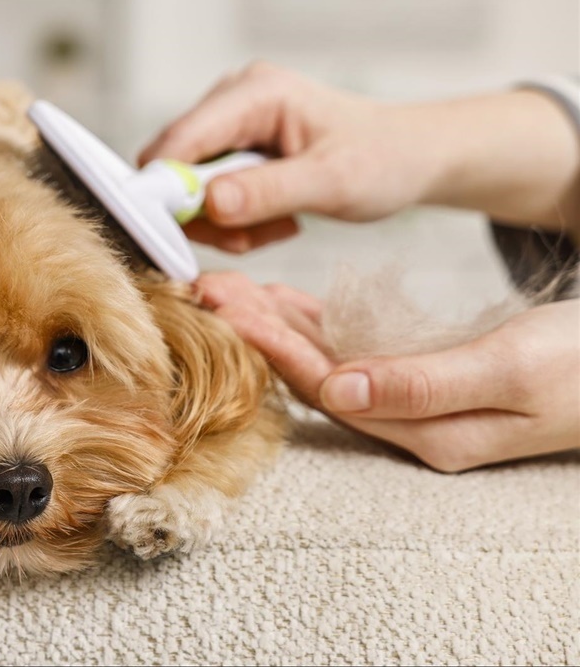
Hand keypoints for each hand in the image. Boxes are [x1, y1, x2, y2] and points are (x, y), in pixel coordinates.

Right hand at [139, 62, 579, 252]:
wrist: (411, 158)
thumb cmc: (384, 160)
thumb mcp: (332, 182)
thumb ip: (268, 192)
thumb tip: (208, 203)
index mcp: (255, 92)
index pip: (182, 139)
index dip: (163, 186)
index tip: (167, 235)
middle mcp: (232, 100)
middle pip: (174, 165)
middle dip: (201, 212)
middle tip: (247, 240)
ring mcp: (230, 125)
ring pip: (188, 187)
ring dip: (223, 222)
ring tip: (276, 229)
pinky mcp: (233, 149)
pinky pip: (208, 194)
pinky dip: (234, 220)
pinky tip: (275, 221)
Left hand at [197, 271, 579, 471]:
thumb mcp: (509, 369)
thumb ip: (422, 384)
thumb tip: (339, 391)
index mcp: (426, 430)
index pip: (326, 388)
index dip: (272, 346)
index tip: (227, 307)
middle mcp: (411, 421)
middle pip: (315, 373)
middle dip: (259, 330)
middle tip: (208, 287)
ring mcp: (417, 396)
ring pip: (329, 357)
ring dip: (278, 321)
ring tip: (231, 287)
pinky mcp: (427, 371)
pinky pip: (356, 347)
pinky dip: (318, 320)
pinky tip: (284, 299)